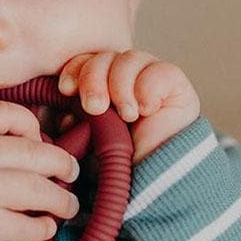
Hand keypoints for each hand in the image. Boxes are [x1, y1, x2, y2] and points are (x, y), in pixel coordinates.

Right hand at [0, 101, 80, 240]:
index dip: (32, 125)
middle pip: (37, 154)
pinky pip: (29, 226)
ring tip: (68, 206)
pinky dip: (43, 228)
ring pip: (41, 192)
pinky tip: (43, 227)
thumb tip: (6, 132)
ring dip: (62, 201)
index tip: (39, 140)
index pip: (10, 113)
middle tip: (71, 173)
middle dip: (63, 165)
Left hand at [57, 49, 200, 164]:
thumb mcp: (85, 141)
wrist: (149, 184)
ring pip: (131, 58)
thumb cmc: (116, 166)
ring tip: (126, 115)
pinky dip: (148, 88)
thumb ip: (72, 119)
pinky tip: (146, 110)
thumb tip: (63, 110)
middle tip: (94, 107)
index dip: (75, 69)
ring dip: (121, 86)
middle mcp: (126, 80)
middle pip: (105, 56)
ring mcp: (151, 80)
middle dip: (94, 78)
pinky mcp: (176, 86)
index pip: (85, 61)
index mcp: (102, 87)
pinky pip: (160, 70)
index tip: (66, 89)